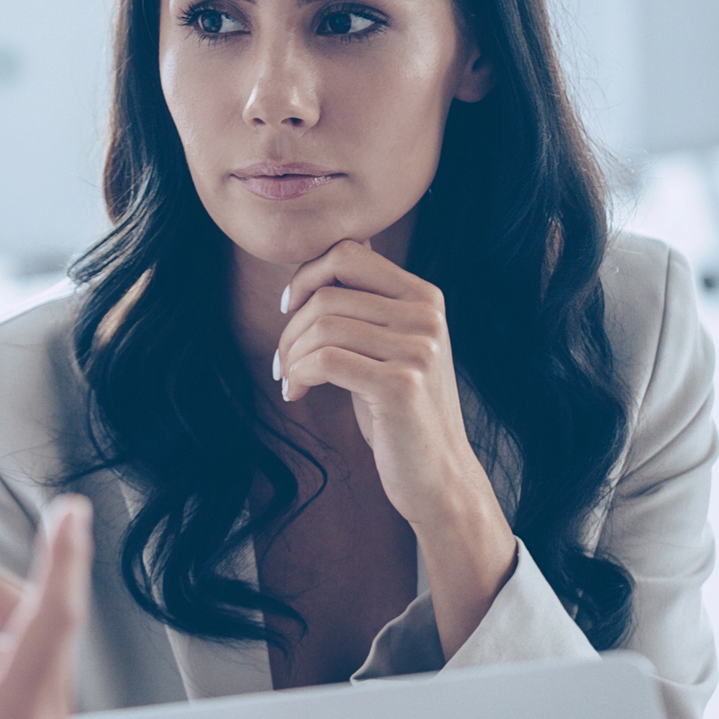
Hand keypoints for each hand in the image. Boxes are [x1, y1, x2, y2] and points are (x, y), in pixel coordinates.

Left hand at [276, 239, 513, 653]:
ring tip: (288, 379)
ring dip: (291, 355)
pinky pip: (325, 361)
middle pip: (328, 294)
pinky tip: (295, 393)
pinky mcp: (400, 385)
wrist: (437, 475)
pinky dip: (298, 374)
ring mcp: (418, 350)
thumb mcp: (391, 346)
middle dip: (291, 327)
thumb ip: (374, 299)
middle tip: (281, 361)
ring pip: (323, 327)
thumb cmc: (401, 411)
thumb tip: (352, 242)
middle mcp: (426, 317)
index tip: (289, 306)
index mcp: (425, 298)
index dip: (308, 274)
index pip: (350, 253)